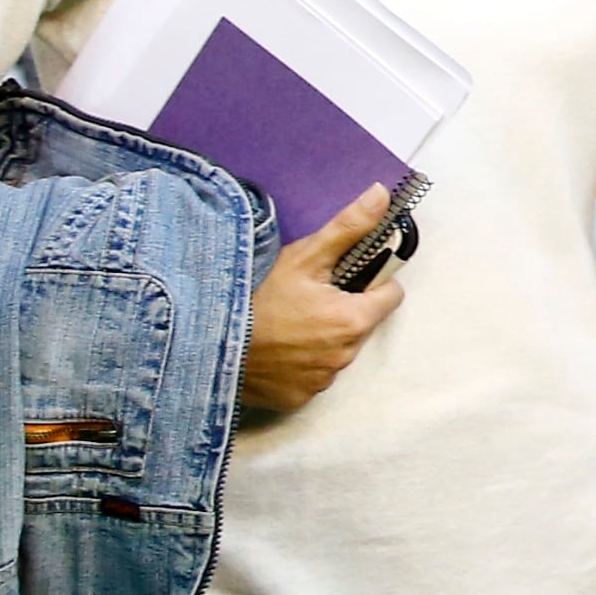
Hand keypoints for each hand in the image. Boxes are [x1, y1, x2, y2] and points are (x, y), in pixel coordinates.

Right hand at [237, 185, 404, 419]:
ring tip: (288, 323)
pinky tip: (277, 349)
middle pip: (362, 323)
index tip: (346, 277)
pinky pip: (313, 376)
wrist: (205, 342)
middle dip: (344, 309)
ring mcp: (322, 381)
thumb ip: (349, 227)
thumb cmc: (255, 298)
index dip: (372, 282)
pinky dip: (301, 363)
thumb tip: (381, 196)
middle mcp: (344, 355)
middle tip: (308, 298)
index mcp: (353, 320)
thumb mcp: (303, 257)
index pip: (390, 295)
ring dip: (323, 337)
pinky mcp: (299, 398)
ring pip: (337, 350)